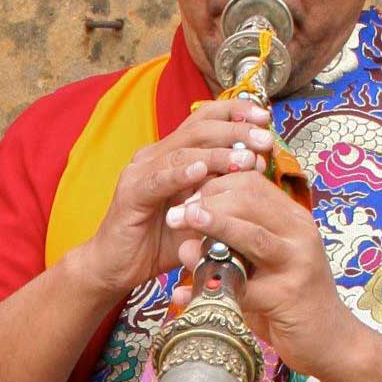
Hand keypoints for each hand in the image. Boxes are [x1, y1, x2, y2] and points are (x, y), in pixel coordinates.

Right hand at [69, 97, 275, 300]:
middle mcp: (154, 157)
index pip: (203, 120)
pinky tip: (201, 171)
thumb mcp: (199, 212)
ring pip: (182, 152)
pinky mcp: (131, 195)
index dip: (234, 113)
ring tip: (246, 157)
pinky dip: (180, 174)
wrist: (116, 268)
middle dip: (235, 130)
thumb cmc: (159, 242)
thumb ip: (221, 191)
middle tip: (264, 138)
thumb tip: (260, 172)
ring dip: (217, 153)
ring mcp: (140, 173)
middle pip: (198, 128)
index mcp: (170, 155)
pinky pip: (158, 180)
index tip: (264, 117)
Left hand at [170, 170, 357, 379]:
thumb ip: (230, 250)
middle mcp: (299, 234)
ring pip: (252, 235)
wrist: (331, 341)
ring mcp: (298, 263)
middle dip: (207, 202)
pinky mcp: (289, 296)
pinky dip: (210, 289)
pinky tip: (183, 295)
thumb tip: (184, 244)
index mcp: (292, 220)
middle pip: (250, 200)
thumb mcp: (261, 266)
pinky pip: (243, 288)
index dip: (214, 186)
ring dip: (214, 226)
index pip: (251, 184)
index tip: (184, 199)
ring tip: (183, 222)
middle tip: (175, 215)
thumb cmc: (287, 300)